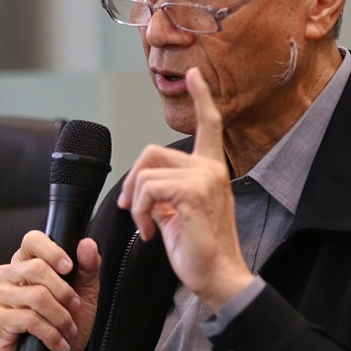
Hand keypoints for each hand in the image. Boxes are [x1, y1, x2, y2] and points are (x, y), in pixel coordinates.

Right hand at [0, 230, 101, 350]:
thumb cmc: (66, 324)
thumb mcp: (85, 294)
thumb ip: (88, 268)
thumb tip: (87, 245)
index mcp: (27, 261)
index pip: (33, 240)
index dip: (52, 251)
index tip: (69, 267)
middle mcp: (8, 275)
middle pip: (36, 268)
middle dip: (63, 291)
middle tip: (74, 307)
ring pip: (35, 296)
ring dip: (60, 316)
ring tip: (67, 329)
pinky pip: (27, 319)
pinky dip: (49, 333)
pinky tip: (57, 342)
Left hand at [117, 67, 252, 311]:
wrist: (217, 277)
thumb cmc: (199, 249)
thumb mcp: (180, 211)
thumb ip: (168, 189)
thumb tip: (142, 184)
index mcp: (211, 168)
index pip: (209, 124)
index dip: (201, 96)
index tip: (194, 73)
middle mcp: (211, 167)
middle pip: (151, 152)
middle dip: (132, 182)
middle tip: (133, 211)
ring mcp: (204, 178)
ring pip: (146, 173)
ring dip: (135, 205)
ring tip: (148, 227)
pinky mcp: (192, 193)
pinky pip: (148, 190)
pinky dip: (139, 213)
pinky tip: (151, 233)